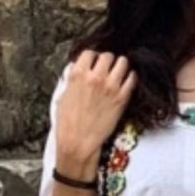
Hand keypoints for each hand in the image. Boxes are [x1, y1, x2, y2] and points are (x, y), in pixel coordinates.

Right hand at [55, 51, 136, 170]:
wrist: (78, 142)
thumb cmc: (67, 122)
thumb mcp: (63, 95)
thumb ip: (72, 79)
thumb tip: (76, 69)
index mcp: (78, 74)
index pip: (89, 53)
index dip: (92, 58)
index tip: (94, 63)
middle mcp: (95, 77)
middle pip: (108, 56)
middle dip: (107, 61)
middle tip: (107, 69)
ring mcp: (111, 86)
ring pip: (123, 62)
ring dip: (120, 66)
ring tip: (118, 73)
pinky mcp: (122, 98)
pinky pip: (132, 78)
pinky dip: (130, 77)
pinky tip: (125, 82)